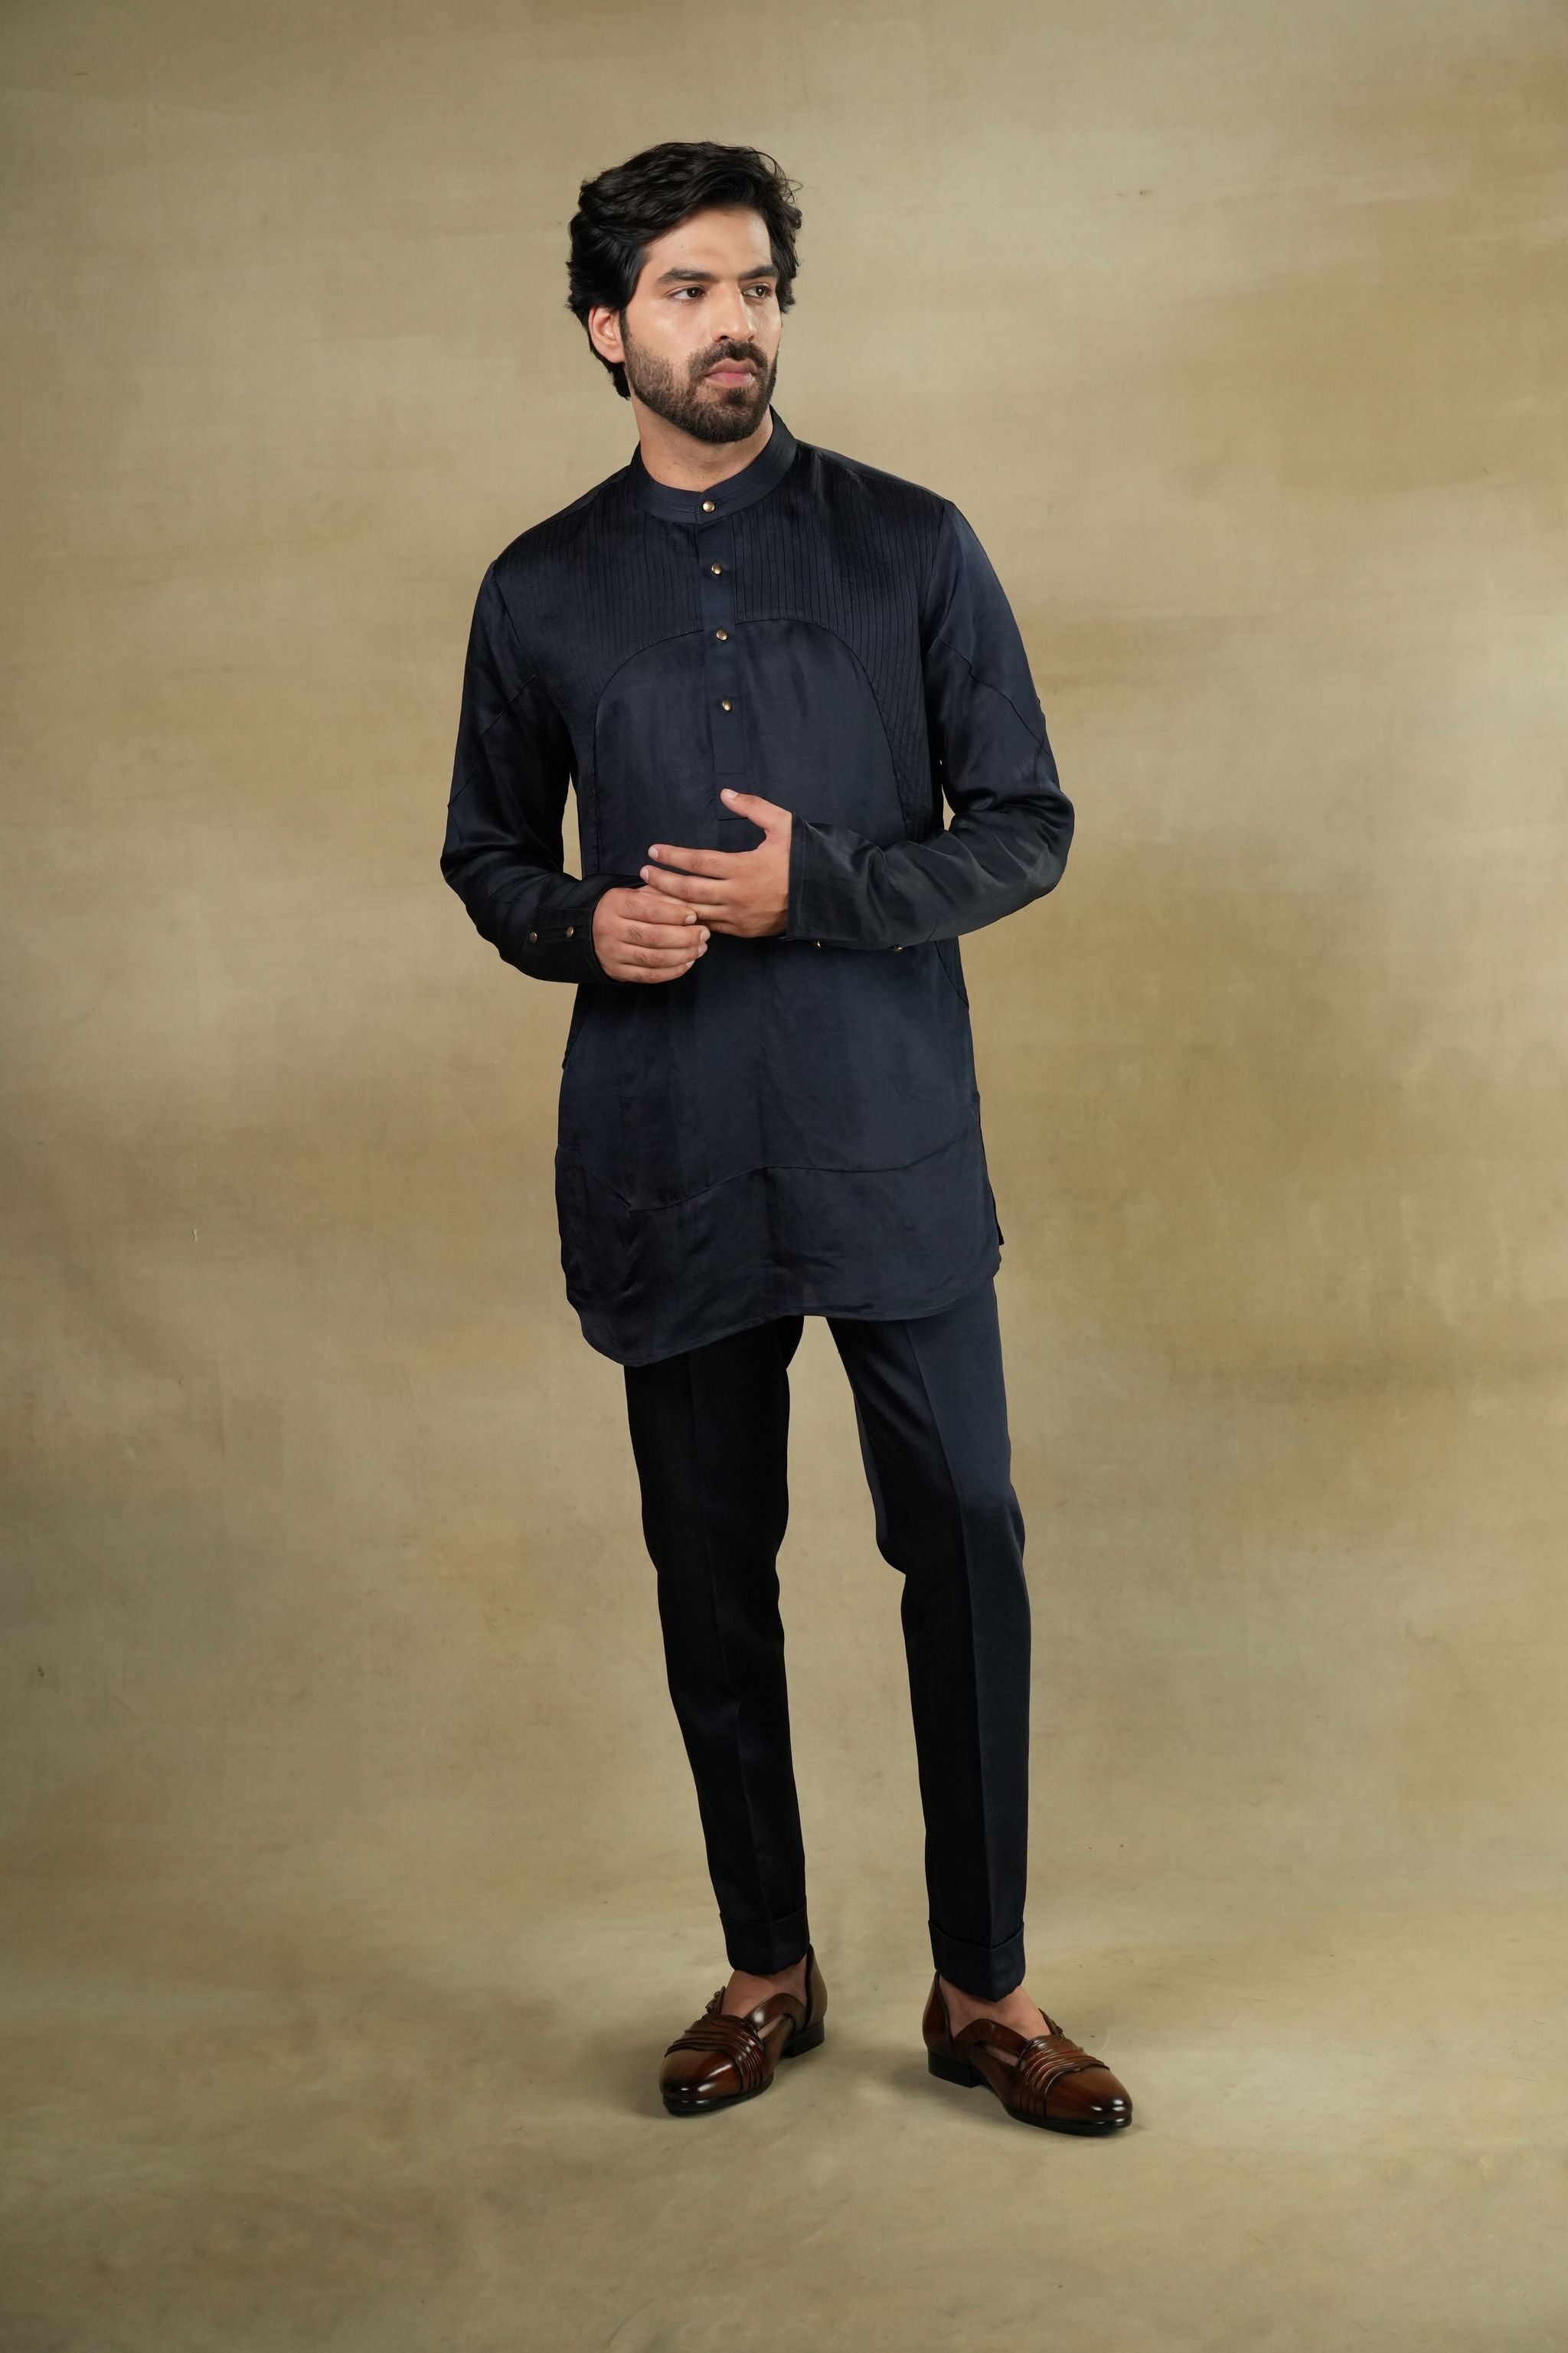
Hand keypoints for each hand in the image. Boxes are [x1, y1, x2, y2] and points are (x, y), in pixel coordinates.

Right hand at [591, 884, 709, 983]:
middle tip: (704, 934)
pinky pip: (649, 975)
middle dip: (685, 937)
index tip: (694, 916)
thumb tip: (690, 903)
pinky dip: (672, 971)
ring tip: (700, 949)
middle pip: (654, 936)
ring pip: (654, 958)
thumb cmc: (621, 910)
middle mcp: (611, 929)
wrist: (589, 931)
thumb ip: (661, 895)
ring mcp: (613, 953)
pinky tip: (687, 963)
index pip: (649, 910)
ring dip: (683, 955)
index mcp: (616, 904)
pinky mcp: (617, 971)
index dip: (675, 914)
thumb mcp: (635, 894)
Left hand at [639, 789, 791, 938]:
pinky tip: (675, 914)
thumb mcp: (783, 825)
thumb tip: (725, 793)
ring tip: (650, 895)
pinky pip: (711, 927)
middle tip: (644, 872)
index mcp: (744, 868)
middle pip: (689, 890)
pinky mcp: (744, 930)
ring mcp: (740, 916)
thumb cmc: (804, 858)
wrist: (825, 896)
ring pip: (696, 913)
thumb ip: (753, 807)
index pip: (699, 862)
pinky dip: (690, 921)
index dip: (673, 856)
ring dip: (670, 904)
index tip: (654, 850)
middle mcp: (738, 895)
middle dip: (662, 881)